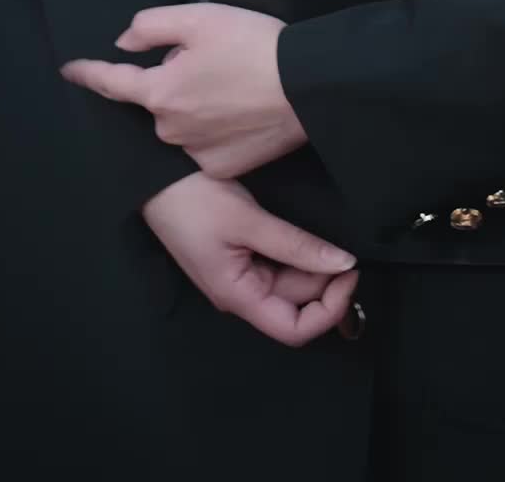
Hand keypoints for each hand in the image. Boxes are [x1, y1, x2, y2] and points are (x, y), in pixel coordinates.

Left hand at [62, 2, 306, 177]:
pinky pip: (208, 145)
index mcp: (160, 92)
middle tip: (215, 59)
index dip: (89, 73)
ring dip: (197, 105)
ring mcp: (197, 154)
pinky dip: (218, 130)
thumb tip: (124, 44)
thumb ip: (152, 26)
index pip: (113, 83)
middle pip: (160, 100)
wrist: (307, 86)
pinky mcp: (224, 169)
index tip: (70, 70)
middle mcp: (170, 130)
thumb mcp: (200, 17)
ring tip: (236, 85)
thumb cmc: (253, 45)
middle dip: (175, 81)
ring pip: (184, 124)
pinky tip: (245, 113)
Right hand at [142, 173, 357, 347]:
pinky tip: (309, 234)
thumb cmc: (192, 200)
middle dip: (325, 281)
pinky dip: (297, 253)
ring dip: (313, 266)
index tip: (350, 274)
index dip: (329, 310)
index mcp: (238, 296)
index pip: (294, 329)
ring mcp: (239, 274)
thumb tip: (344, 263)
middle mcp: (240, 293)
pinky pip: (276, 264)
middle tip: (347, 248)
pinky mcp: (238, 254)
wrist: (155, 175)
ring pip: (288, 282)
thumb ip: (297, 245)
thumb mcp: (248, 220)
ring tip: (331, 237)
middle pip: (295, 303)